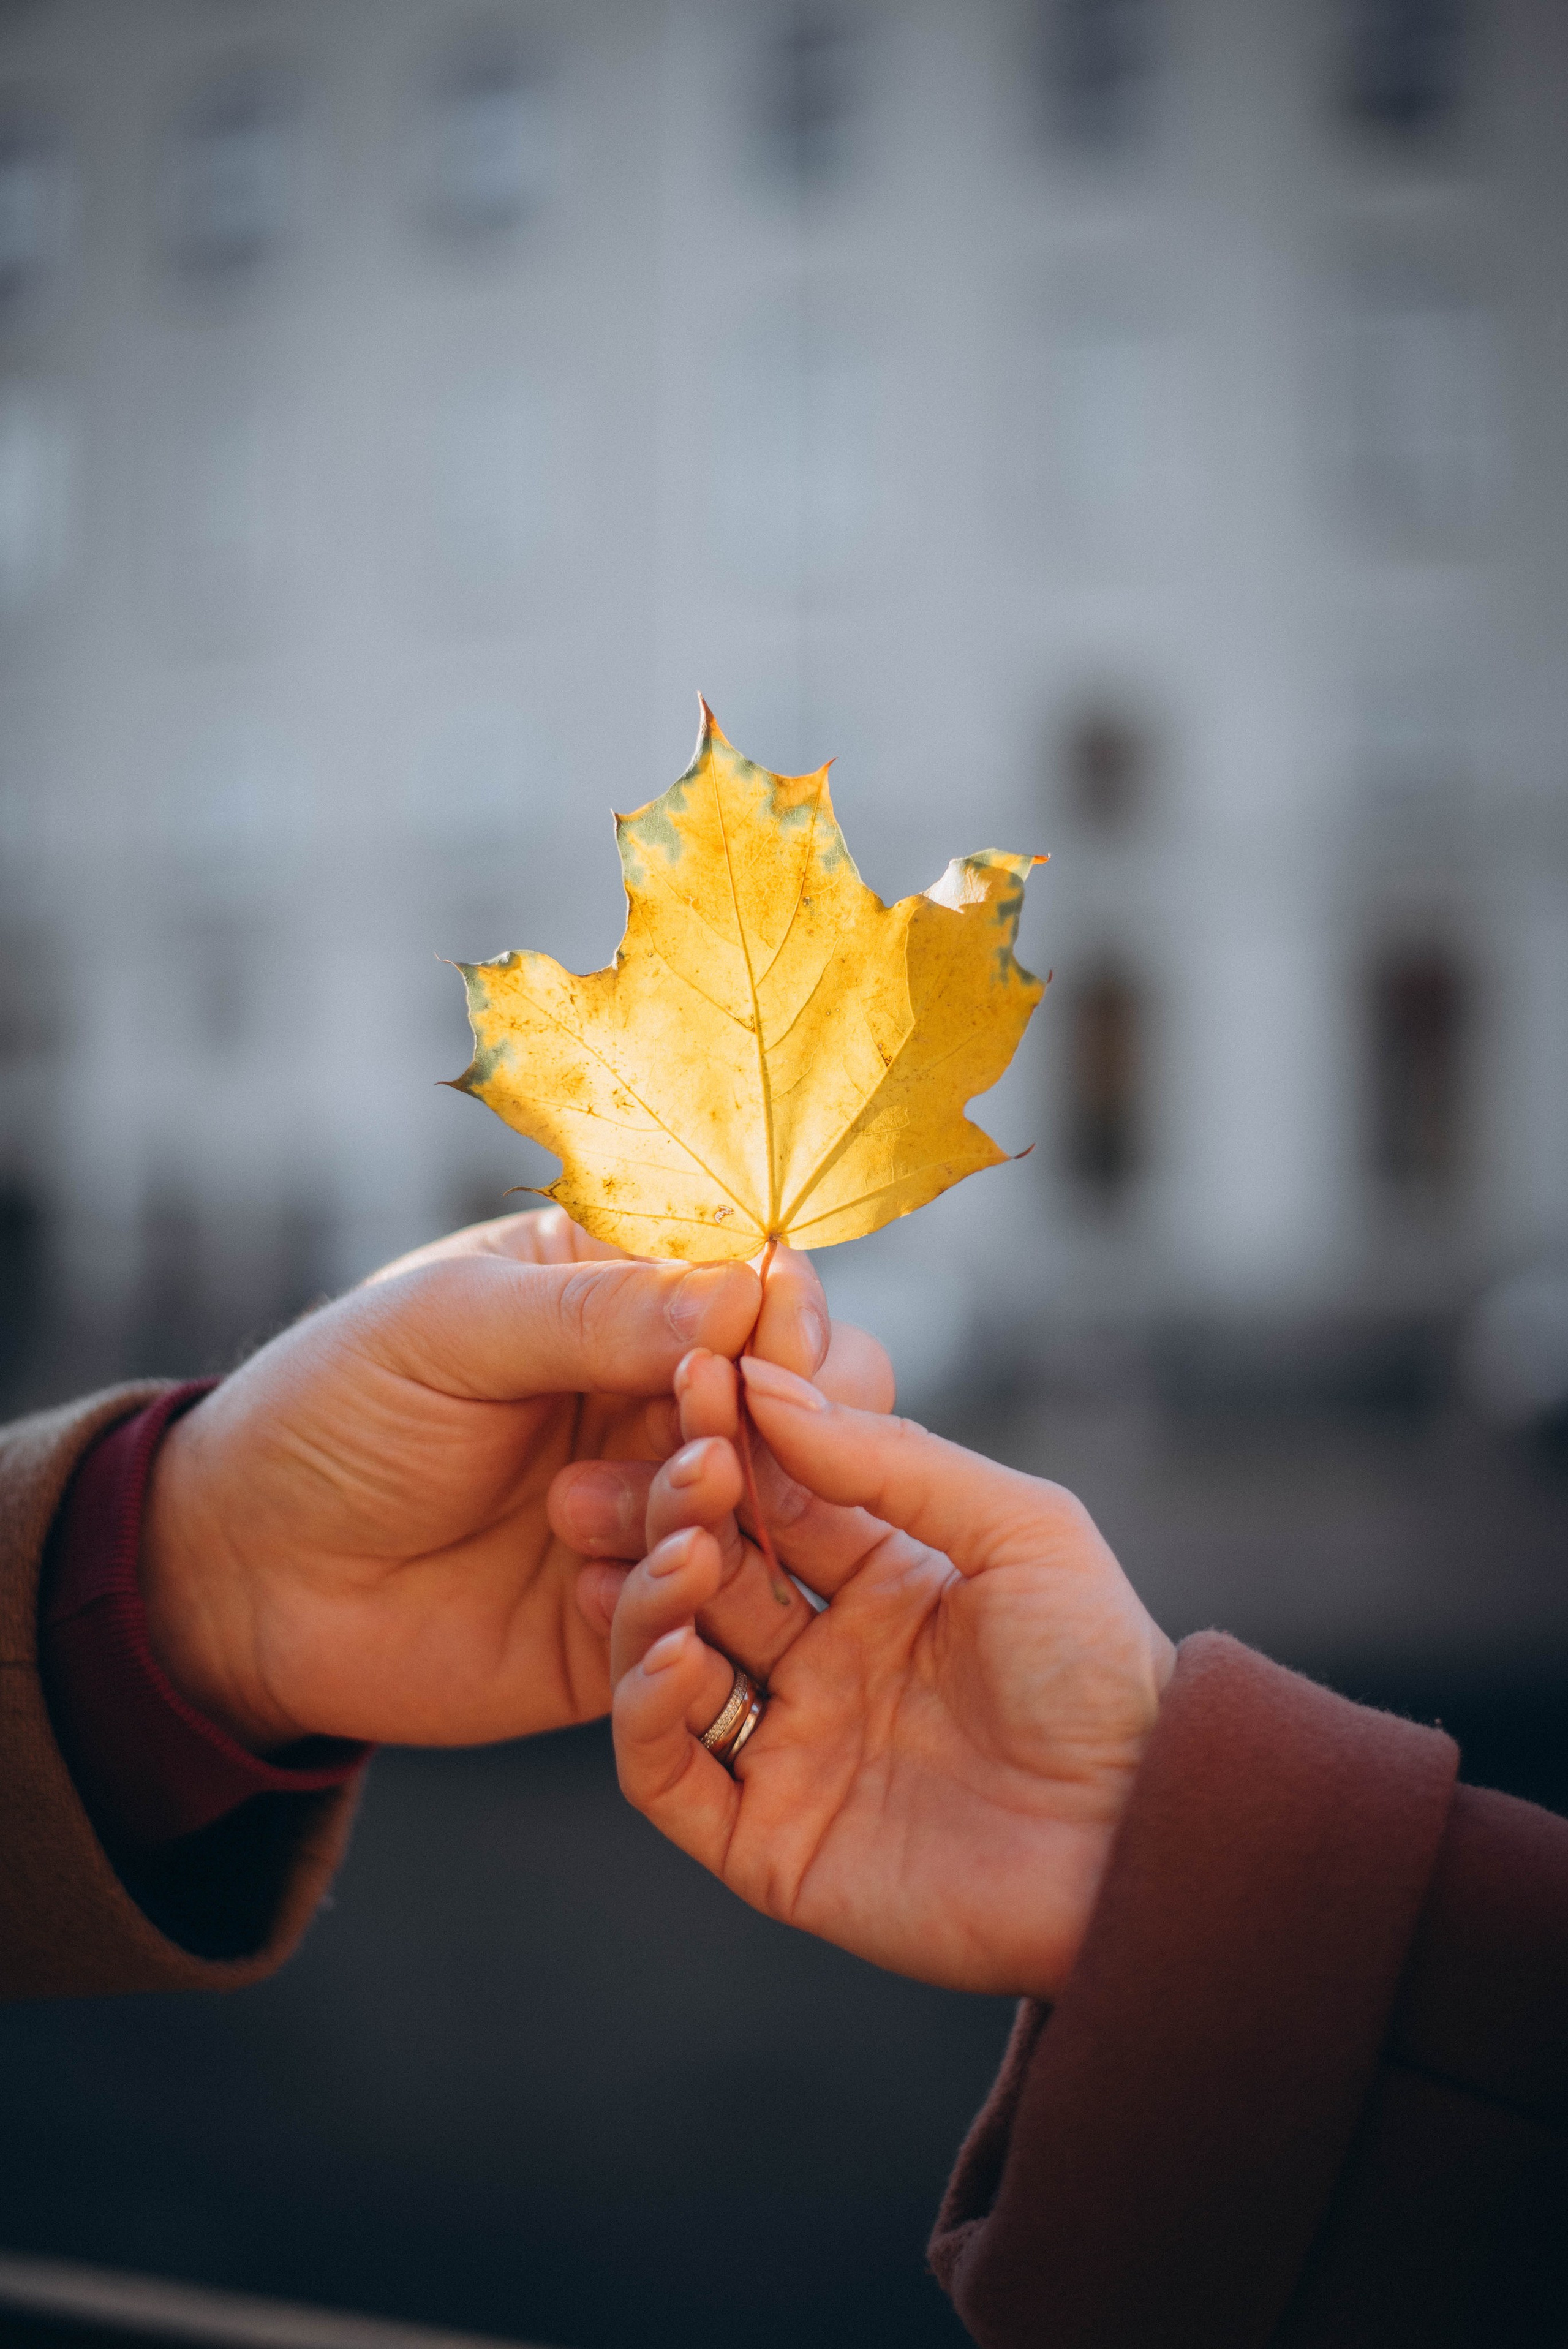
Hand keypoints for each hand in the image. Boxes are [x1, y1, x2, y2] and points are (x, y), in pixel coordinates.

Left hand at [140, 1208, 886, 1753]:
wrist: (245, 1574)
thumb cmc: (335, 1411)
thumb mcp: (449, 1330)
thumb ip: (593, 1313)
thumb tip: (743, 1287)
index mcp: (623, 1294)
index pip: (753, 1284)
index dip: (781, 1308)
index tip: (768, 1330)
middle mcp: (660, 1397)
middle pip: (801, 1399)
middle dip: (781, 1419)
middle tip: (715, 1437)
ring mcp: (657, 1509)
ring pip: (771, 1509)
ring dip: (729, 1508)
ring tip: (666, 1507)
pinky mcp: (635, 1617)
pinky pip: (704, 1614)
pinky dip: (684, 1600)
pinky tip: (632, 1594)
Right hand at [610, 1354, 1174, 2000]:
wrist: (1145, 1834)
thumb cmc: (1104, 1672)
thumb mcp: (1019, 1527)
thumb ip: (892, 1459)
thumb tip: (765, 1382)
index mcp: (878, 1579)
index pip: (763, 1499)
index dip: (717, 1444)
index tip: (684, 1383)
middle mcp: (820, 1658)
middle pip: (700, 1574)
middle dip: (652, 1518)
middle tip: (604, 1478)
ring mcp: (788, 1748)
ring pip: (663, 1664)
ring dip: (644, 1605)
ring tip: (665, 1557)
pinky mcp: (765, 1841)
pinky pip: (668, 1775)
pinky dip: (646, 1714)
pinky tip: (669, 1654)